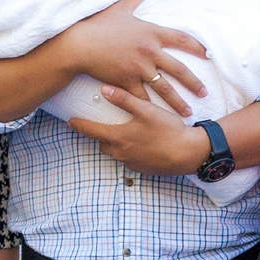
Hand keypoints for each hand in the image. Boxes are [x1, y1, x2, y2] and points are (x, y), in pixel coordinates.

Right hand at [53, 0, 208, 115]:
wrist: (79, 44)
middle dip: (194, 82)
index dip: (197, 47)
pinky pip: (143, 98)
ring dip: (178, 101)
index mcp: (152, 32)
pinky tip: (160, 118)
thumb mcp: (121, 8)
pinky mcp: (127, 82)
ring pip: (165, 88)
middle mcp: (150, 51)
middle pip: (179, 69)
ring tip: (188, 112)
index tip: (209, 56)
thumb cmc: (99, 25)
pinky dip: (152, 108)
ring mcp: (139, 68)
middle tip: (204, 92)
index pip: (182, 39)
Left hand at [67, 86, 210, 175]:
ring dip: (115, 144)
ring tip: (122, 133)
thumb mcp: (147, 110)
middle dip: (99, 135)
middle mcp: (122, 153)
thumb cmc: (168, 130)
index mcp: (119, 137)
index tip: (70, 121)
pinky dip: (129, 151)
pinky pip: (128, 159)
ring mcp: (132, 163)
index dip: (80, 125)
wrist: (188, 154)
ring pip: (115, 152)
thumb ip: (125, 99)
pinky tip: (140, 143)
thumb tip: (105, 89)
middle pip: (103, 144)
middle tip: (100, 126)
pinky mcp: (142, 169)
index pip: (92, 131)